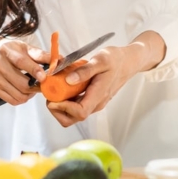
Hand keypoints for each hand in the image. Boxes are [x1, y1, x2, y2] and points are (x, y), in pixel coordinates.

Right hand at [0, 40, 49, 105]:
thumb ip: (42, 55)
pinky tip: (22, 90)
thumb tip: (59, 61)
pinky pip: (12, 100)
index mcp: (6, 50)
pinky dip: (21, 99)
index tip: (44, 77)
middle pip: (21, 83)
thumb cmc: (15, 51)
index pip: (20, 62)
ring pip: (18, 95)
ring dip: (30, 95)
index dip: (34, 70)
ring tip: (32, 87)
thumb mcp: (27, 48)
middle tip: (43, 85)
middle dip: (36, 87)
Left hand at [46, 31, 165, 125]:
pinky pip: (75, 106)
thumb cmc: (116, 60)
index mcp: (99, 95)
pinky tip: (61, 87)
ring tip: (54, 89)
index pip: (80, 112)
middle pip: (73, 119)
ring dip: (59, 106)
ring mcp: (94, 102)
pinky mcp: (91, 99)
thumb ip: (85, 71)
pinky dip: (64, 101)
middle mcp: (96, 103)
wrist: (128, 62)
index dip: (63, 108)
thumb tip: (69, 80)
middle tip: (50, 94)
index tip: (52, 98)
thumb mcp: (100, 60)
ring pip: (72, 115)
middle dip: (57, 110)